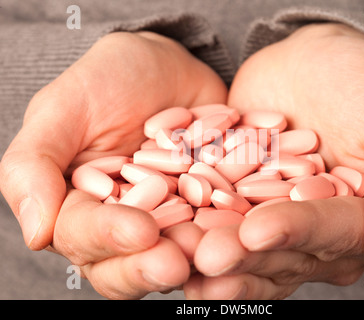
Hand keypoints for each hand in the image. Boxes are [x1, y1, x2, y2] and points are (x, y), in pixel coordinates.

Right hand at [0, 31, 226, 298]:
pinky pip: (222, 225)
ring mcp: (171, 221)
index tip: (140, 231)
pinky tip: (251, 230)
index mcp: (80, 209)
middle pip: (131, 262)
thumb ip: (35, 165)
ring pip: (180, 254)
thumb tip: (36, 234)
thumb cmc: (107, 81)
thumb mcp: (64, 109)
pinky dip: (235, 229)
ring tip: (219, 252)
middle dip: (152, 266)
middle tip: (178, 263)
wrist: (166, 67)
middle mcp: (125, 224)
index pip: (84, 238)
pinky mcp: (209, 209)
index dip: (109, 240)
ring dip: (198, 258)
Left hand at [185, 23, 363, 298]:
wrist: (307, 65)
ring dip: (211, 255)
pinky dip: (190, 226)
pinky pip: (212, 218)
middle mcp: (313, 234)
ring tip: (180, 257)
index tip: (258, 230)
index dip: (296, 233)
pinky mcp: (235, 204)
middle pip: (280, 252)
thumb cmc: (361, 87)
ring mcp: (270, 221)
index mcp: (357, 221)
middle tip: (207, 256)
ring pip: (242, 248)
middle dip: (243, 256)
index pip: (329, 233)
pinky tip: (166, 235)